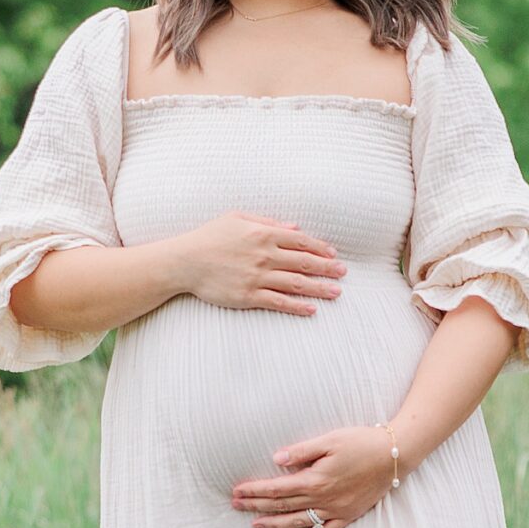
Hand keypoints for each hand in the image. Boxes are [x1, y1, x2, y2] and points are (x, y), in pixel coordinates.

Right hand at [180, 212, 345, 315]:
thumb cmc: (209, 236)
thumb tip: (294, 227)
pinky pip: (278, 302)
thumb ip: (267, 221)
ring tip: (336, 292)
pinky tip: (311, 309)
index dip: (321, 248)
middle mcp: (264, 255)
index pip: (301, 241)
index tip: (333, 255)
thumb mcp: (237, 218)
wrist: (184, 261)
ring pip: (296, 283)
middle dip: (327, 268)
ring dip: (319, 288)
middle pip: (304, 262)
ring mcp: (257, 277)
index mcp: (263, 233)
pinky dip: (297, 306)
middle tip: (343, 273)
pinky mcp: (248, 295)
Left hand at [230, 425, 395, 527]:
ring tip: (255, 524)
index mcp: (315, 479)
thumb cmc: (362, 442)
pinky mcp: (348, 515)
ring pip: (298, 521)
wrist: (395, 455)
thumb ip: (301, 452)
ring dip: (274, 524)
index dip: (255, 490)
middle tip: (236, 506)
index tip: (237, 491)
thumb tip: (275, 459)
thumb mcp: (330, 440)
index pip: (277, 488)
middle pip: (283, 505)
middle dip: (257, 505)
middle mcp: (323, 499)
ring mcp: (336, 510)